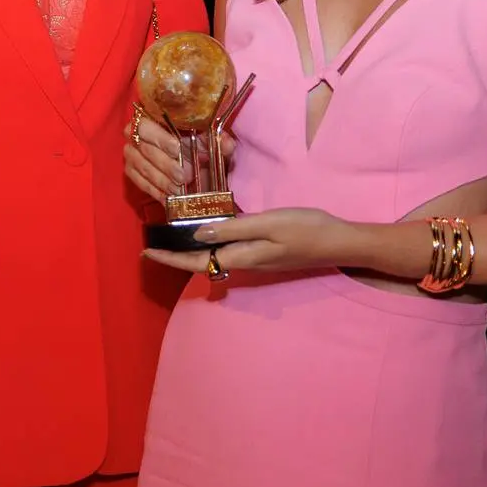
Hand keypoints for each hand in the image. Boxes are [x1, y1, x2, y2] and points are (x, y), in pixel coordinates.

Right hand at [124, 117, 233, 202]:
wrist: (190, 156)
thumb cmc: (196, 142)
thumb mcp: (209, 140)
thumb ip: (219, 140)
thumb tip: (227, 144)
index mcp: (152, 117)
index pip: (145, 124)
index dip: (159, 137)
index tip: (177, 149)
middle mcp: (135, 133)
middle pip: (144, 149)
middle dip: (165, 164)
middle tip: (185, 176)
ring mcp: (131, 153)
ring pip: (142, 167)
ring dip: (161, 180)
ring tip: (179, 189)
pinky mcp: (131, 171)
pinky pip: (140, 182)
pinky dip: (156, 191)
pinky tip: (170, 197)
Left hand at [143, 206, 355, 274]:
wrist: (340, 242)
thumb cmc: (306, 228)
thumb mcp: (268, 223)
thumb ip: (233, 230)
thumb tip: (198, 236)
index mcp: (242, 256)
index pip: (197, 261)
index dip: (171, 258)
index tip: (146, 252)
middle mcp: (245, 263)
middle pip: (203, 262)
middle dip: (175, 256)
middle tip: (152, 245)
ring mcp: (256, 260)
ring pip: (215, 258)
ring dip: (192, 251)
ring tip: (172, 239)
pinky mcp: (265, 254)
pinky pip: (229, 252)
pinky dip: (212, 245)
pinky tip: (208, 233)